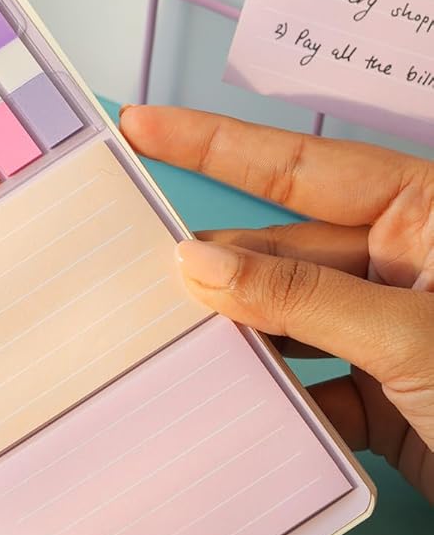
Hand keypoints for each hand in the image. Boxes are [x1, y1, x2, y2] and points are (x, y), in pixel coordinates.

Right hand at [120, 105, 433, 501]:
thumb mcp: (411, 333)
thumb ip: (300, 295)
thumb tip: (197, 261)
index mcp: (426, 214)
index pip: (303, 169)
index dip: (218, 143)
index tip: (144, 125)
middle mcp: (406, 265)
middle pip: (284, 253)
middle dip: (215, 266)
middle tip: (130, 274)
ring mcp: (391, 335)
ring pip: (288, 326)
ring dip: (236, 341)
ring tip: (160, 346)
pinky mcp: (384, 403)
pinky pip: (308, 392)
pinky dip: (271, 405)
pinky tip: (227, 409)